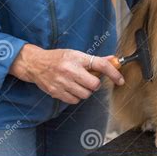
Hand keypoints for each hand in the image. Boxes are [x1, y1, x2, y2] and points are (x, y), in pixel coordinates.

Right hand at [9, 44, 124, 104]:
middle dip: (95, 84)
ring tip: (78, 84)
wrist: (35, 63)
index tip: (120, 80)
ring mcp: (63, 82)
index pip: (101, 65)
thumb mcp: (77, 54)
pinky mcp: (56, 92)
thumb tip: (113, 60)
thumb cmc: (58, 58)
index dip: (114, 73)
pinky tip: (71, 89)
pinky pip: (75, 101)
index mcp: (78, 58)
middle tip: (90, 80)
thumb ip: (95, 60)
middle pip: (94, 84)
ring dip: (86, 91)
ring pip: (85, 94)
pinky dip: (76, 97)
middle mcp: (71, 70)